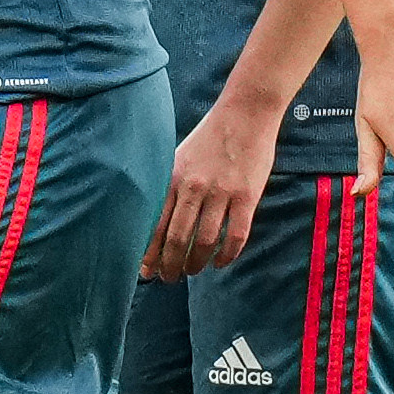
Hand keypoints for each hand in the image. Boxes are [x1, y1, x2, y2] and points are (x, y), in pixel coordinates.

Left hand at [146, 98, 280, 279]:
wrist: (244, 114)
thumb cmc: (209, 138)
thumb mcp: (179, 158)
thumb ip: (169, 187)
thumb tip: (154, 222)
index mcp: (174, 179)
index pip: (155, 225)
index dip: (149, 253)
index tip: (146, 271)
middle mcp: (194, 188)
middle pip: (177, 239)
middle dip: (170, 265)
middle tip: (168, 279)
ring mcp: (222, 193)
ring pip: (204, 241)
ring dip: (196, 263)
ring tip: (192, 271)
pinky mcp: (247, 196)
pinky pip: (236, 235)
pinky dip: (227, 255)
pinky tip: (220, 262)